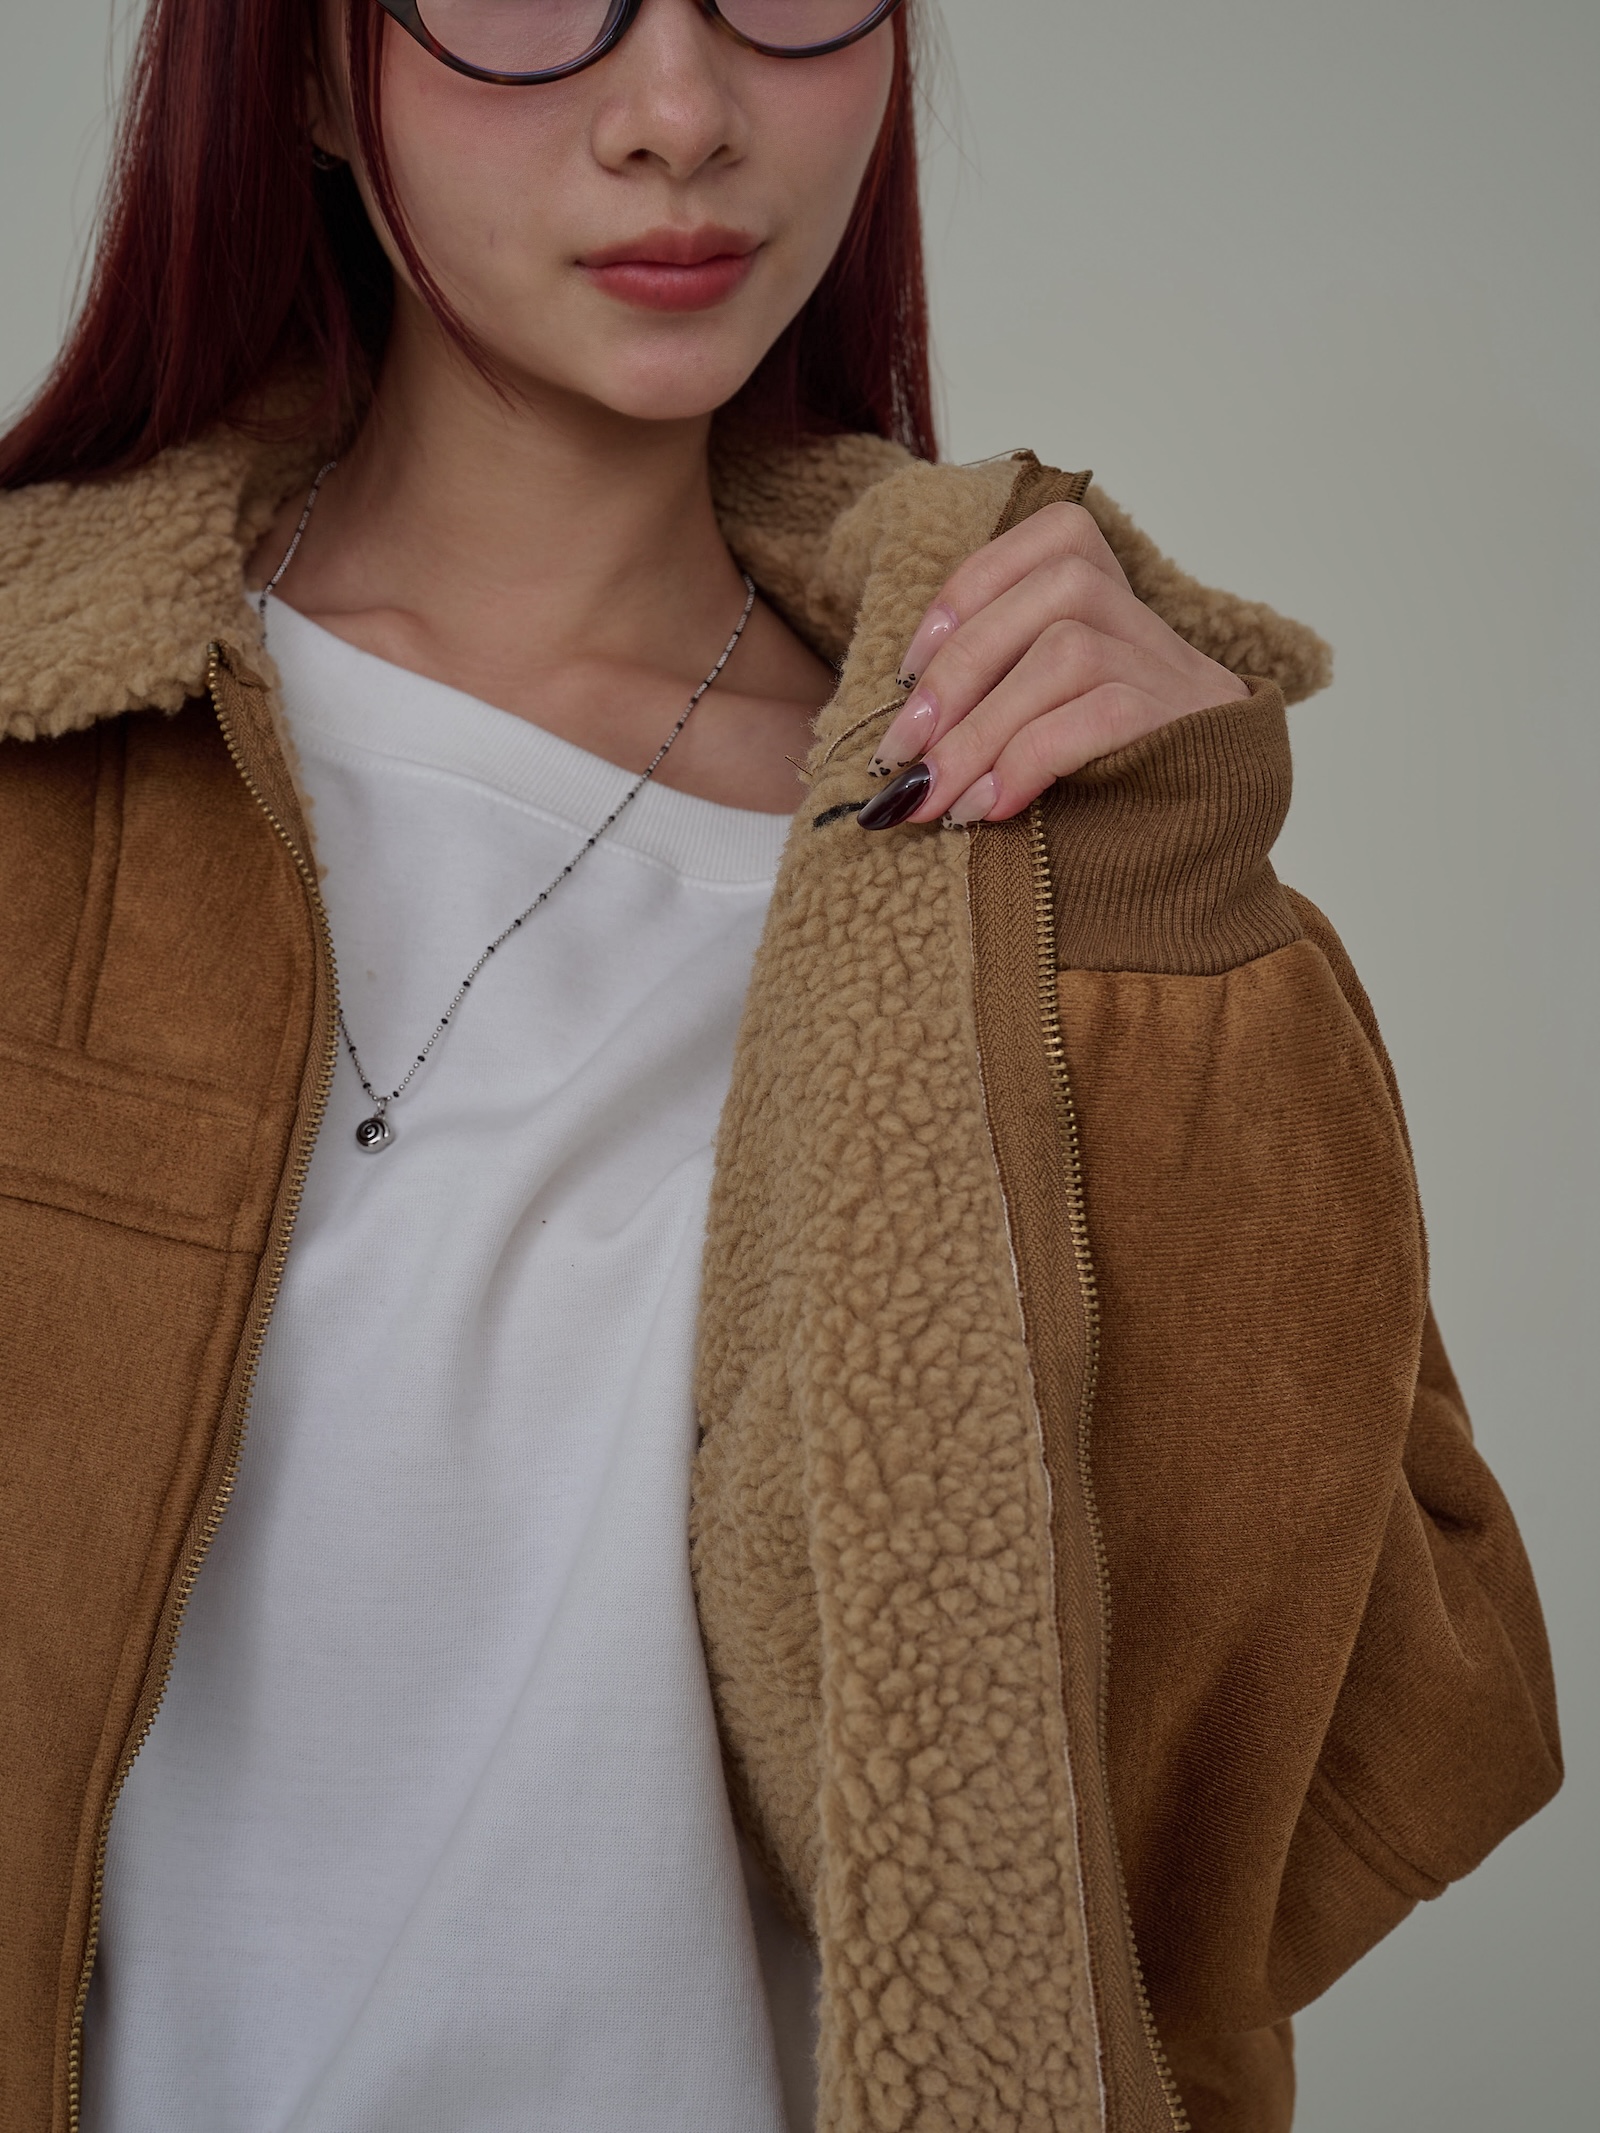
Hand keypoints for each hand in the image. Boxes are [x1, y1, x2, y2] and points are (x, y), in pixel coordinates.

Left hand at [857, 502, 1246, 828]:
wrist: (1205, 887)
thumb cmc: (1106, 814)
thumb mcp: (1046, 743)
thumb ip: (999, 707)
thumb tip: (904, 731)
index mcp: (1121, 618)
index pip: (1059, 538)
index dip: (973, 587)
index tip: (910, 666)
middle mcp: (1157, 634)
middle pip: (1055, 593)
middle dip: (956, 675)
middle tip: (900, 753)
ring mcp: (1182, 680)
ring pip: (1069, 651)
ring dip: (982, 729)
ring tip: (937, 796)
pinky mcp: (1194, 731)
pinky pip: (1104, 714)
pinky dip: (1030, 758)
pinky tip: (991, 808)